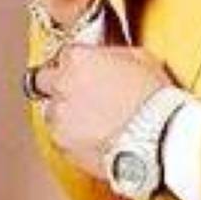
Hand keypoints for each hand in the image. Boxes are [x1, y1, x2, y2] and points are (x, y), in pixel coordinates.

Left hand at [35, 44, 175, 177]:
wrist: (156, 137)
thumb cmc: (152, 95)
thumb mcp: (140, 58)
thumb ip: (113, 54)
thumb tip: (108, 58)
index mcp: (79, 58)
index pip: (63, 54)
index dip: (77, 62)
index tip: (85, 69)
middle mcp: (62, 85)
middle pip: (44, 80)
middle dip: (58, 84)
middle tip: (78, 91)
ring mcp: (60, 117)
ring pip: (51, 111)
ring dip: (65, 112)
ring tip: (90, 118)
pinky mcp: (62, 145)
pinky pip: (60, 136)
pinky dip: (72, 135)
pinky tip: (94, 135)